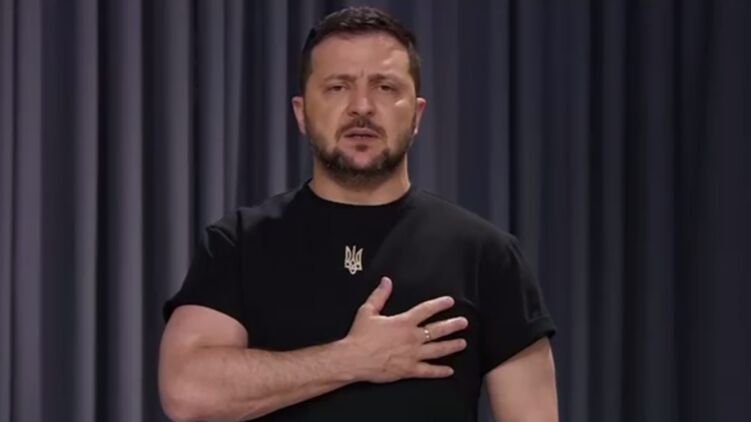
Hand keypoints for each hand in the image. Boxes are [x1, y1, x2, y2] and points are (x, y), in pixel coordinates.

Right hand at [343, 277, 468, 382]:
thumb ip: (379, 295)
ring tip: (462, 343)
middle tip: (464, 323)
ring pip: (437, 350)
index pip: (426, 310)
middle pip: (437, 330)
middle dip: (452, 325)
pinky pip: (428, 371)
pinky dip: (440, 371)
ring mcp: (412, 355)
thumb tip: (386, 281)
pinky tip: (449, 371)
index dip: (439, 304)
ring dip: (451, 346)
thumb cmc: (360, 335)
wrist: (354, 359)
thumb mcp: (367, 311)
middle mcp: (412, 337)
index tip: (450, 301)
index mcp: (404, 322)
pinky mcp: (409, 370)